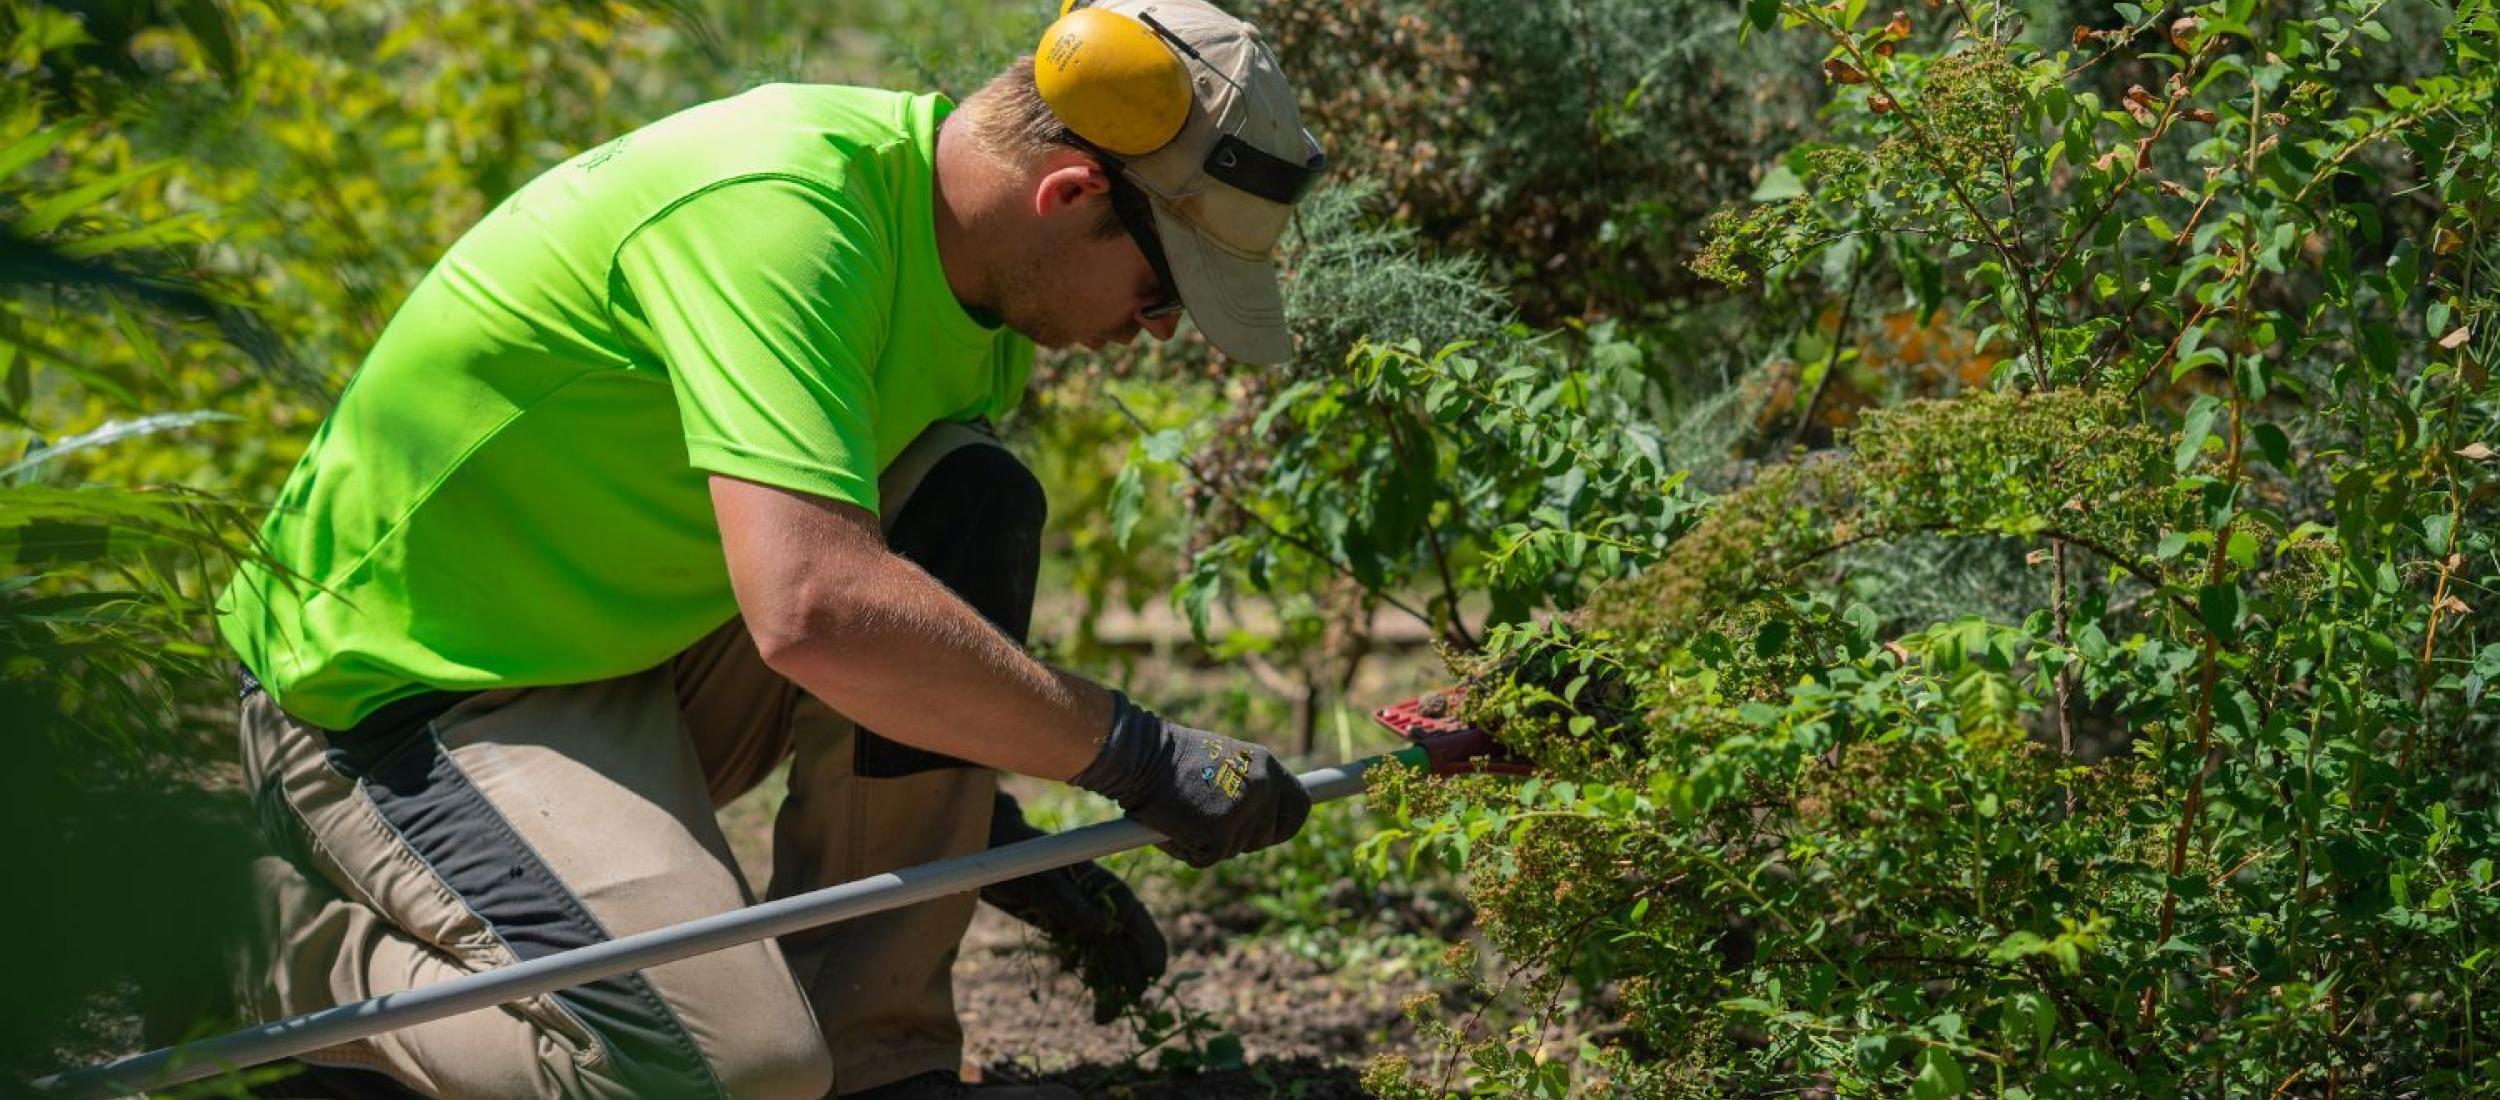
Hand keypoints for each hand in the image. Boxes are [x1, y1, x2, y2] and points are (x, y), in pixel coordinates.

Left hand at [977, 792, 1166, 1022]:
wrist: (985, 853)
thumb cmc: (1013, 858)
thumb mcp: (1039, 879)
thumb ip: (1069, 903)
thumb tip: (1104, 929)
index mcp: (1097, 882)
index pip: (1132, 913)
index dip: (1147, 943)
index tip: (1154, 972)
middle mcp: (1094, 900)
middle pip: (1122, 941)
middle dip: (1129, 973)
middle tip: (1131, 1004)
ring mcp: (1078, 915)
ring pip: (1104, 954)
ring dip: (1109, 984)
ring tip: (1105, 1017)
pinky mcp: (1061, 927)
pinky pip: (1081, 956)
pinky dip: (1088, 977)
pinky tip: (1092, 1001)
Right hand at [1067, 692, 1311, 867]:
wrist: (1139, 755)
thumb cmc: (1171, 759)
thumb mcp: (1222, 762)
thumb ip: (1245, 785)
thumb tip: (1258, 820)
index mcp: (1265, 765)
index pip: (1298, 807)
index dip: (1284, 826)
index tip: (1267, 833)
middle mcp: (1262, 787)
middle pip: (1265, 837)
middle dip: (1237, 839)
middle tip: (1205, 821)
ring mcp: (1243, 811)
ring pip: (1233, 851)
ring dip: (1207, 843)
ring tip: (1183, 814)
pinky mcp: (1219, 834)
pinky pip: (1206, 859)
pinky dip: (1186, 850)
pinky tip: (1172, 825)